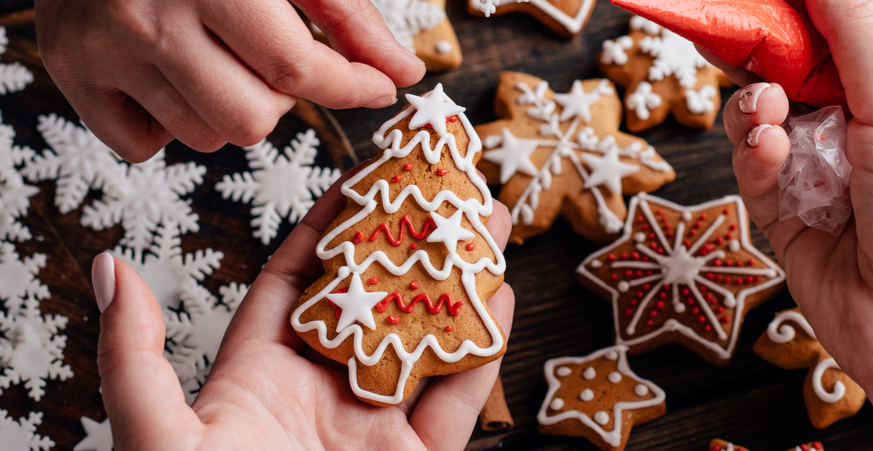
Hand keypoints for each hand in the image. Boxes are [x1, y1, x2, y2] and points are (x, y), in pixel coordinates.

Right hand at [36, 0, 424, 162]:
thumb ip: (346, 13)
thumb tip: (400, 74)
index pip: (294, 68)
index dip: (350, 85)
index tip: (376, 86)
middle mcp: (146, 15)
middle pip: (252, 119)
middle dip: (283, 99)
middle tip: (272, 58)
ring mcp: (101, 47)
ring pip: (205, 137)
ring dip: (231, 109)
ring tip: (220, 56)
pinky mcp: (68, 70)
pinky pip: (144, 146)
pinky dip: (169, 123)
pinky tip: (173, 74)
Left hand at [89, 169, 511, 449]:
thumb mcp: (159, 435)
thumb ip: (137, 356)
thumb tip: (110, 269)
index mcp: (258, 381)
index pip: (298, 285)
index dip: (329, 229)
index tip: (359, 177)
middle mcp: (323, 397)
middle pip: (375, 300)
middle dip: (409, 241)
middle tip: (441, 187)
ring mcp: (375, 430)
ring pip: (426, 338)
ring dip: (458, 279)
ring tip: (485, 222)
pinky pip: (457, 397)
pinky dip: (483, 346)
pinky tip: (500, 296)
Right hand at [712, 0, 872, 447]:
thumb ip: (856, 30)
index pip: (864, 21)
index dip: (821, 5)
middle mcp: (871, 124)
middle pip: (803, 61)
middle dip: (768, 46)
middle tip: (729, 25)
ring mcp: (829, 172)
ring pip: (767, 113)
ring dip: (758, 106)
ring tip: (766, 112)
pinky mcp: (792, 216)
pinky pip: (756, 168)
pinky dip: (757, 158)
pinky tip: (770, 156)